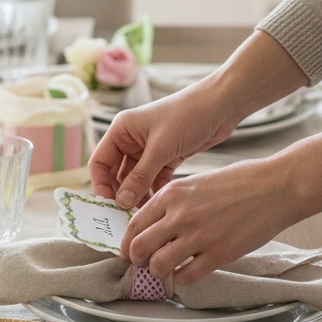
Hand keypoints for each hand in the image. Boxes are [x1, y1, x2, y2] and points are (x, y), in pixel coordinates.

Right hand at [88, 30, 307, 209]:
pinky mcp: (166, 157)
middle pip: (116, 174)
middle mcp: (131, 140)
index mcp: (122, 130)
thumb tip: (121, 202)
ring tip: (143, 214)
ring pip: (135, 180)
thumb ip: (140, 177)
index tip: (110, 204)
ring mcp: (149, 150)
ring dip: (138, 195)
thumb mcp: (160, 149)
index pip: (99, 162)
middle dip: (121, 194)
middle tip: (126, 215)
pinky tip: (159, 205)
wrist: (222, 106)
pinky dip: (154, 191)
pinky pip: (153, 180)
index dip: (101, 184)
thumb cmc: (187, 117)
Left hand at [120, 157, 301, 283]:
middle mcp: (180, 215)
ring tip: (170, 268)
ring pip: (158, 266)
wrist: (275, 187)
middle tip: (147, 262)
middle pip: (138, 248)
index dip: (128, 242)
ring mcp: (198, 235)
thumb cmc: (239, 182)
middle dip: (138, 260)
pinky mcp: (218, 253)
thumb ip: (173, 202)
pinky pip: (186, 277)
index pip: (133, 225)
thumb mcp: (196, 182)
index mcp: (171, 194)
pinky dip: (184, 278)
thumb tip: (153, 225)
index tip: (131, 250)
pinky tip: (191, 270)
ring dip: (160, 271)